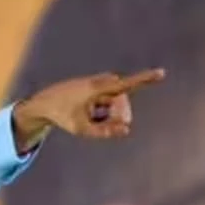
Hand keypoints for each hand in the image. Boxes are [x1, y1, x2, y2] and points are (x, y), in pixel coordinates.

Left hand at [11, 68, 165, 151]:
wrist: (43, 103)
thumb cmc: (61, 115)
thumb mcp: (80, 129)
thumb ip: (104, 132)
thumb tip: (127, 130)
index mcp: (96, 89)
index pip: (125, 85)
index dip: (144, 80)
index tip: (161, 73)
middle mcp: (99, 82)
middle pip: (122, 101)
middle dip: (119, 115)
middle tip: (114, 128)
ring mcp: (98, 83)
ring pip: (116, 101)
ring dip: (110, 113)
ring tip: (92, 119)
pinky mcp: (95, 87)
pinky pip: (109, 101)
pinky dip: (104, 110)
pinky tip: (89, 113)